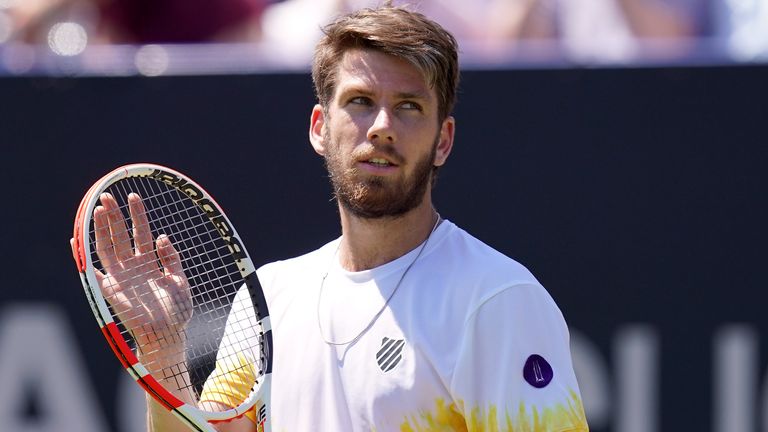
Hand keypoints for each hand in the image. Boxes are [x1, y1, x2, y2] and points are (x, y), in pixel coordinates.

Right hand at [90, 192, 192, 372]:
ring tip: (98, 207)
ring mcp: (119, 277)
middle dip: (114, 215)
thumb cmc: (176, 311)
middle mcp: (132, 267)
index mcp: (149, 263)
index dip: (137, 215)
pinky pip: (92, 271)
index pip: (141, 233)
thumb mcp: (179, 280)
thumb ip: (171, 259)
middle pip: (120, 236)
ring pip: (107, 247)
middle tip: (108, 195)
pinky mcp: (109, 290)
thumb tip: (162, 236)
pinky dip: (82, 257)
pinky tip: (75, 240)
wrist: (167, 336)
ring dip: (101, 228)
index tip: (133, 196)